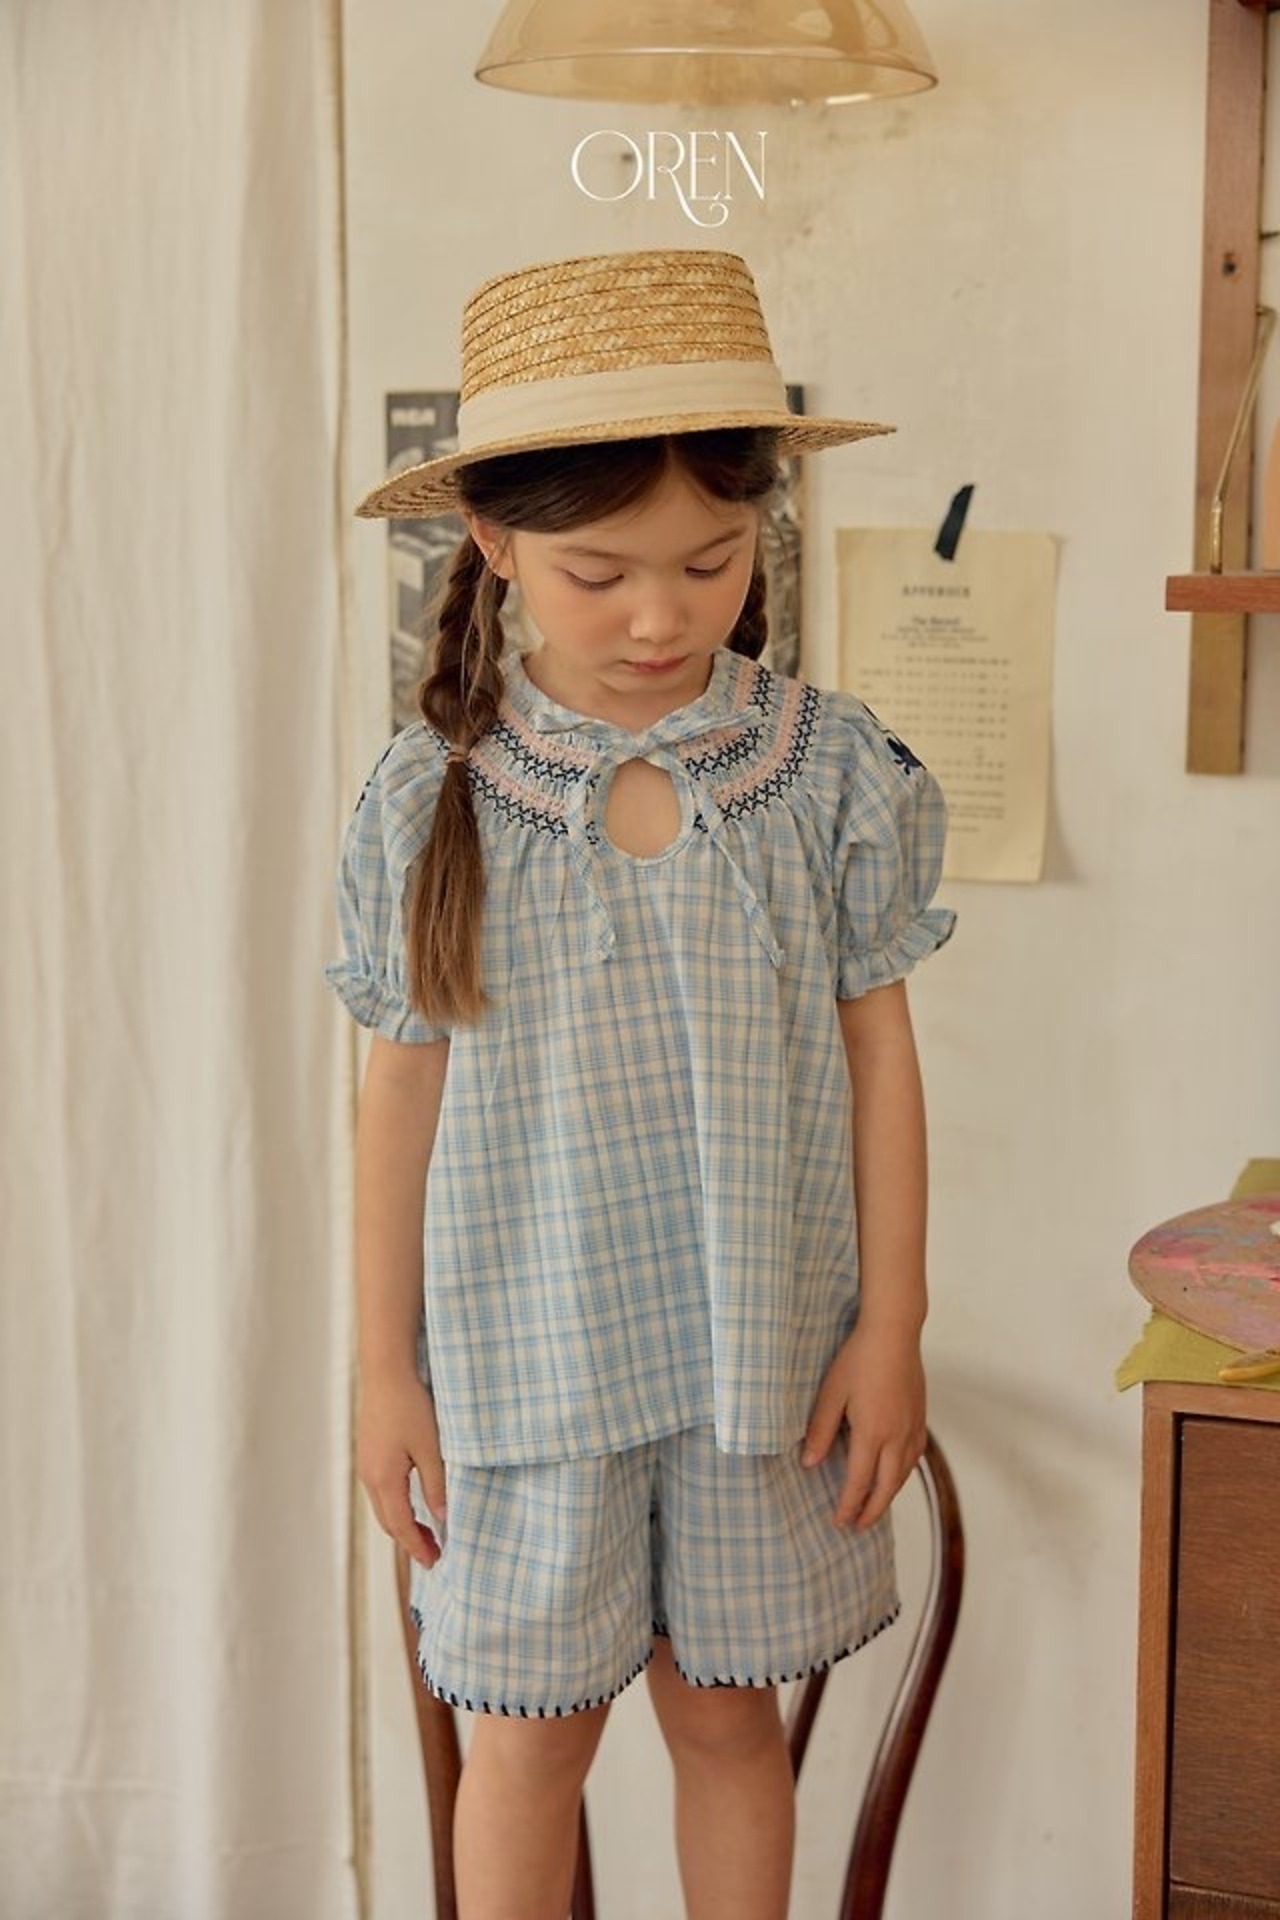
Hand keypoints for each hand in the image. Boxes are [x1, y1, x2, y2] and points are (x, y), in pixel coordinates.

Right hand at [355, 1367, 446, 1568]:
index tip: (434, 1562)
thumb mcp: (431, 1447)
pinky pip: (380, 1492)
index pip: (401, 1526)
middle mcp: (369, 1477)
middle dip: (409, 1542)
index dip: (417, 1547)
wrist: (385, 1373)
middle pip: (388, 1522)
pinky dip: (395, 1507)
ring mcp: (366, 1465)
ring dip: (402, 1525)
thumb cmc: (410, 1406)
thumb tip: (442, 1518)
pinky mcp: (368, 1454)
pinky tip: (410, 1504)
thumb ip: (436, 1485)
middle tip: (433, 1555)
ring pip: (382, 1508)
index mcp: (385, 1480)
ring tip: (424, 1535)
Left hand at [801, 1320, 925, 1530]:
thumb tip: (810, 1464)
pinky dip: (903, 1473)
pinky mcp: (920, 1416)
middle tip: (858, 1526)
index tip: (840, 1522)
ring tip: (875, 1506)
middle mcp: (897, 1436)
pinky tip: (895, 1473)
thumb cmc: (858, 1359)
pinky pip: (914, 1456)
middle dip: (872, 1510)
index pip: (859, 1481)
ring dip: (889, 1494)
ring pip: (903, 1473)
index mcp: (873, 1432)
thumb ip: (821, 1430)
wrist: (894, 1333)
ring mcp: (912, 1427)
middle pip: (886, 1486)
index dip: (850, 1505)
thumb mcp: (831, 1392)